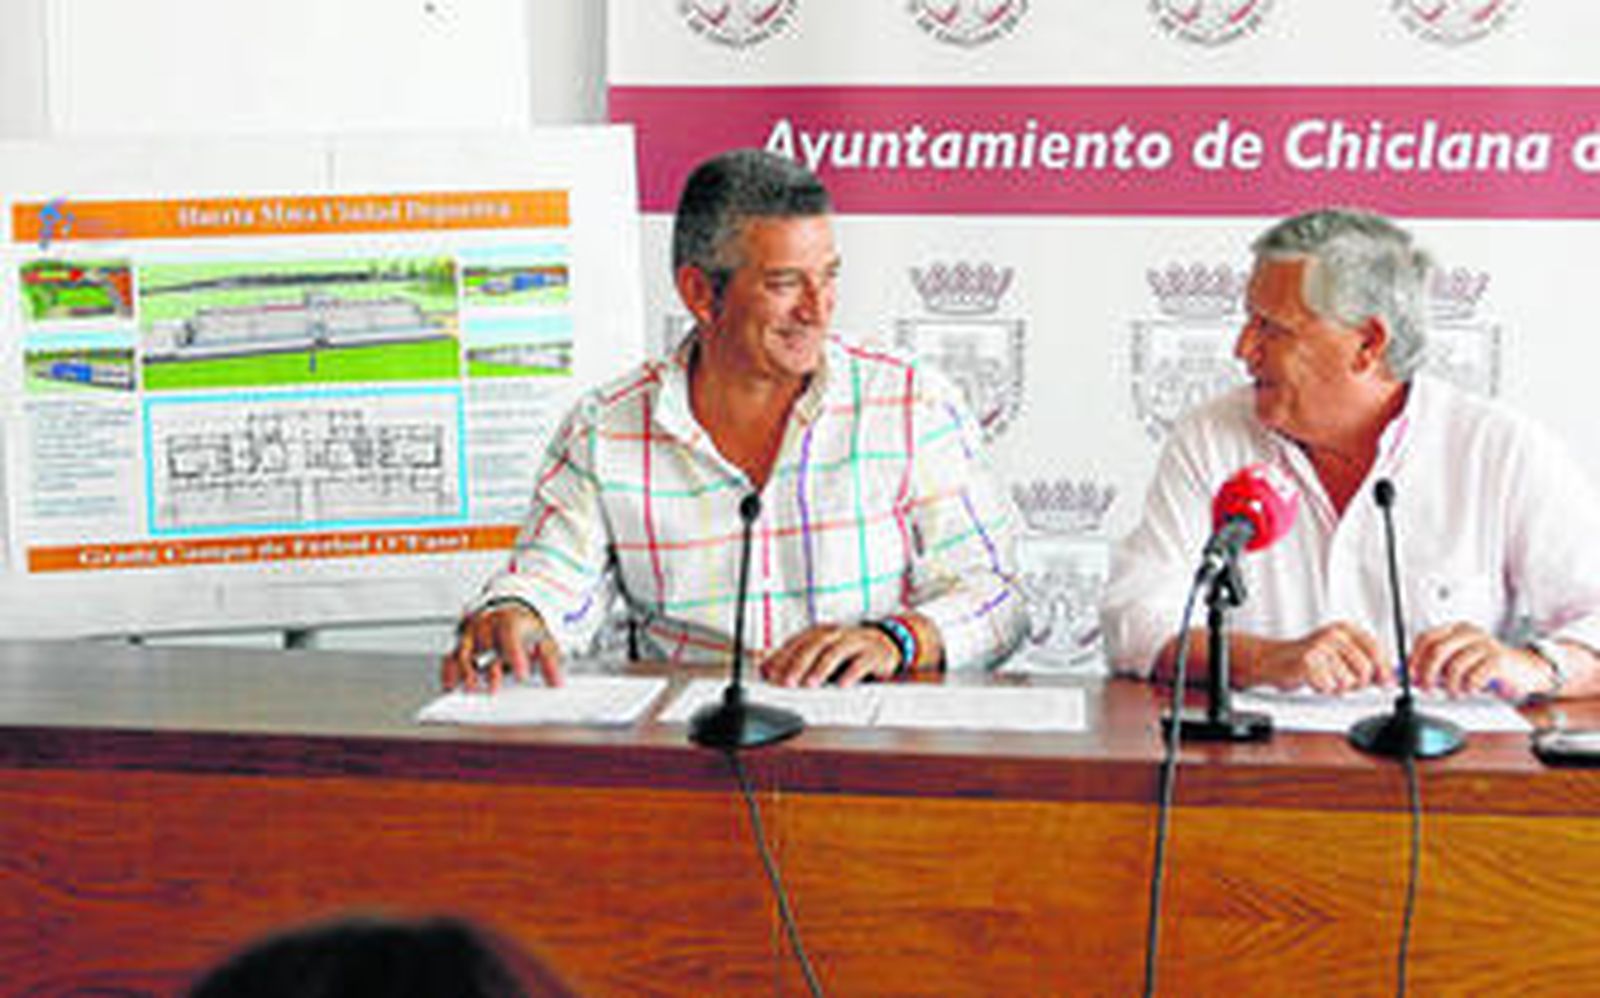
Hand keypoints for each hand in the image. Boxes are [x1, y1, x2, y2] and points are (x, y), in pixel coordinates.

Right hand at [440, 601, 562, 691]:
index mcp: (509, 620)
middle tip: (494, 687)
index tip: (521, 674)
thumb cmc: (524, 626)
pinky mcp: (458, 642)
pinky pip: (450, 656)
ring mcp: (470, 632)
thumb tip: (557, 682)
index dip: (515, 655)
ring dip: (466, 671)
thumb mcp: (542, 638)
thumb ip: (549, 660)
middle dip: (489, 668)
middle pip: (485, 646)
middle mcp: (486, 624)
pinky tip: (451, 685)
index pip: (511, 635)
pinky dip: (449, 671)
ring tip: (472, 688)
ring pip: (464, 651)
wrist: (508, 607)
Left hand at [760, 623, 901, 687]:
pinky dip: (850, 674)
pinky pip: (861, 663)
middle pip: (813, 646)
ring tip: (810, 684)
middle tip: (787, 682)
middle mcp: (836, 634)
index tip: (770, 674)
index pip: (797, 642)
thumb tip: (766, 669)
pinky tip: (842, 685)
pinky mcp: (872, 654)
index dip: (782, 657)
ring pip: (835, 652)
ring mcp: (855, 642)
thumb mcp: (821, 650)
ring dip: (821, 669)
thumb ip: (796, 658)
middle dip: (798, 664)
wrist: (886, 642)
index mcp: (820, 632)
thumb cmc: (848, 649)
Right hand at [1245, 622, 1388, 692]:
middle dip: (1357, 683)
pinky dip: (1322, 689)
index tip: (1383, 682)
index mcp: (1345, 630)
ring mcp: (1320, 647)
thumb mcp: (1341, 656)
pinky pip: (1329, 686)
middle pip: (1365, 669)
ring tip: (1325, 679)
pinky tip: (1315, 681)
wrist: (1273, 660)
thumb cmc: (1309, 660)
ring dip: (1337, 687)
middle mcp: (1334, 635)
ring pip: (1348, 681)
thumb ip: (1367, 664)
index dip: (1383, 670)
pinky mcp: (1307, 662)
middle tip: (1342, 681)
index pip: (1376, 650)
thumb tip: (1391, 678)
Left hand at [1411, 622, 1553, 699]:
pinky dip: (1468, 687)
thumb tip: (1408, 676)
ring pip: (1455, 666)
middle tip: (1426, 688)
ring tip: (1455, 691)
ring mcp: (1485, 644)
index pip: (1426, 638)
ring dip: (1450, 685)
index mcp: (1456, 630)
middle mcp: (1469, 633)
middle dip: (1427, 673)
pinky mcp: (1498, 659)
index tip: (1408, 675)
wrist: (1525, 670)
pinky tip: (1471, 689)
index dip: (1414, 658)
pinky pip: (1474, 675)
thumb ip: (1434, 667)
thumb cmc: (1488, 667)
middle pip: (1437, 650)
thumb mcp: (1457, 664)